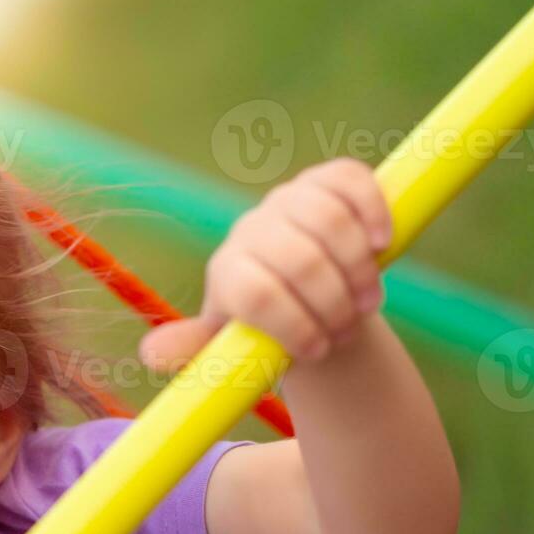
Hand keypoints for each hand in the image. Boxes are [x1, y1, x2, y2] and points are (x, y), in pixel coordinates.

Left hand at [139, 157, 393, 369]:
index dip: (292, 325)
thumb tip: (150, 353)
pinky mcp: (328, 181)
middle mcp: (254, 228)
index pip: (256, 293)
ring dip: (358, 267)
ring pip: (328, 218)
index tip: (316, 352)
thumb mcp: (232, 347)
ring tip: (366, 303)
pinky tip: (383, 244)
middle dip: (332, 303)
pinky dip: (373, 209)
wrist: (307, 293)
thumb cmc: (269, 328)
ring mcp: (290, 200)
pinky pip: (351, 180)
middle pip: (299, 258)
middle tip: (347, 330)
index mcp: (229, 271)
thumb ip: (196, 351)